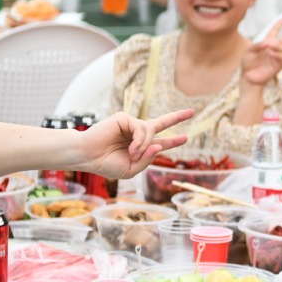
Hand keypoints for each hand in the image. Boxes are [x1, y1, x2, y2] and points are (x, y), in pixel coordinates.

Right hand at [78, 109, 193, 178]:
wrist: (89, 157)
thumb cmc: (106, 164)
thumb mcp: (131, 169)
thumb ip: (147, 160)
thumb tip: (159, 145)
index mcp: (140, 146)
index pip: (160, 142)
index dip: (173, 141)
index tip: (185, 137)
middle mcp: (137, 134)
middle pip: (161, 124)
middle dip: (176, 117)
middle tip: (192, 112)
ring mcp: (131, 125)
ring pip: (151, 131)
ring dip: (144, 146)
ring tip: (132, 154)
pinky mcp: (125, 118)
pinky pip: (142, 128)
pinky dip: (140, 141)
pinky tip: (131, 149)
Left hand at [241, 19, 281, 86]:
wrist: (248, 77)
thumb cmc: (247, 63)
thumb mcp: (249, 50)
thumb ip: (258, 44)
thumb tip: (269, 43)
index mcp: (267, 43)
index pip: (274, 31)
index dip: (279, 25)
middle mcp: (274, 49)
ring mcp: (278, 57)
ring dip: (279, 46)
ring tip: (269, 49)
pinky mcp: (279, 65)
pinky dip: (278, 54)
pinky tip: (271, 54)